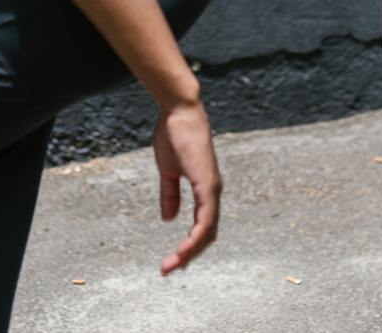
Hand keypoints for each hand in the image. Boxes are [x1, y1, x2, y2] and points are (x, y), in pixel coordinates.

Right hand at [153, 97, 221, 274]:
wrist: (178, 110)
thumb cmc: (174, 134)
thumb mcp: (168, 170)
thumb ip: (170, 194)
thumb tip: (169, 219)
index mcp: (205, 189)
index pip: (203, 226)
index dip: (189, 245)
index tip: (171, 260)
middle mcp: (213, 192)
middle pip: (208, 234)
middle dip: (189, 255)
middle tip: (169, 270)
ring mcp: (212, 188)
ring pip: (208, 231)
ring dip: (191, 252)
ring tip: (172, 265)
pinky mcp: (207, 183)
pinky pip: (205, 218)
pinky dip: (196, 237)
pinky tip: (184, 249)